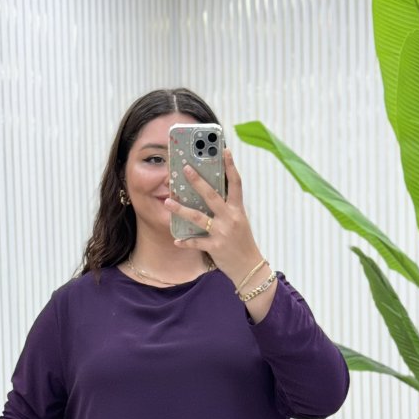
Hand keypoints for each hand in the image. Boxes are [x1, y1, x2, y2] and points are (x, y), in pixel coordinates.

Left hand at [165, 148, 262, 287]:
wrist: (250, 267)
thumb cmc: (242, 243)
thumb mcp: (239, 222)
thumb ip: (227, 208)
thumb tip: (210, 193)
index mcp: (237, 210)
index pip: (236, 184)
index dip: (231, 166)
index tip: (224, 150)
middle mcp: (230, 218)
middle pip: (212, 195)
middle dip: (197, 181)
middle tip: (185, 168)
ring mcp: (222, 233)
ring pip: (198, 217)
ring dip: (181, 209)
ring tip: (168, 201)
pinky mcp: (215, 247)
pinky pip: (196, 242)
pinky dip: (185, 242)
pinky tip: (176, 240)